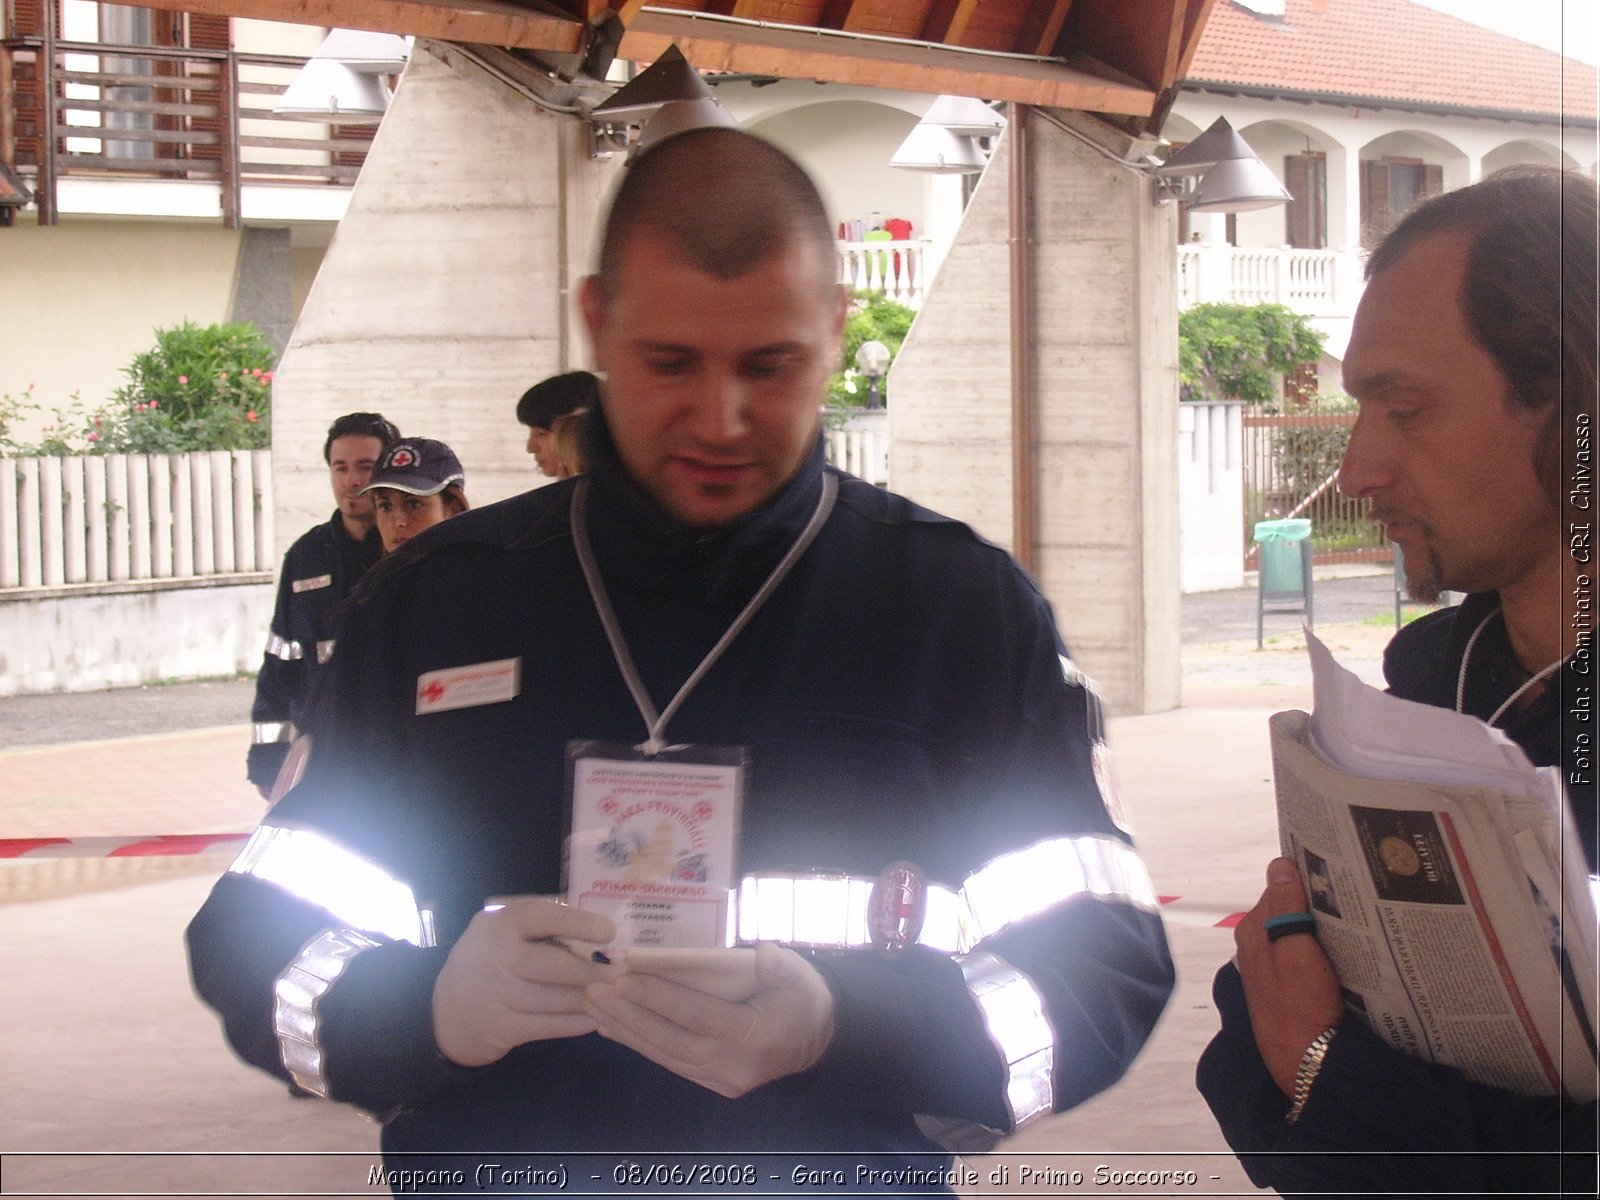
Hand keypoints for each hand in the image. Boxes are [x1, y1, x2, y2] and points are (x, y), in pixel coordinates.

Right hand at [432, 897, 617, 1067]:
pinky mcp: (503, 1028)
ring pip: (556, 999)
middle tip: (621, 973)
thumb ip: (541, 923)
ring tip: (616, 995)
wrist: (449, 1009)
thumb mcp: (503, 929)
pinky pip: (549, 1026)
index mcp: (500, 923)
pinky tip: (597, 1018)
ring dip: (591, 998)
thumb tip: (598, 923)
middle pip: (554, 966)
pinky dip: (577, 1023)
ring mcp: (497, 995)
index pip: (544, 917)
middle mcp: (496, 957)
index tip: (610, 932)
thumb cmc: (492, 958)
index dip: (579, 923)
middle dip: (592, 971)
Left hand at [585, 941, 834, 1097]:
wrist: (818, 1044)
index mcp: (752, 1036)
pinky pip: (668, 1062)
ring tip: (592, 1006)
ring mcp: (718, 1079)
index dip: (658, 997)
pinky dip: (638, 1044)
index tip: (623, 977)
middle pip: (669, 1039)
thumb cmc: (803, 1000)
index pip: (696, 1015)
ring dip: (625, 1030)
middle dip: (627, 1014)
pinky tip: (612, 1029)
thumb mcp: (798, 975)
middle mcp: (730, 1065)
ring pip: (662, 1054)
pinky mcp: (710, 1082)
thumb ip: (778, 964)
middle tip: (593, 989)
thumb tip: (762, 953)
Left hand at [1234, 857, 1343, 1095]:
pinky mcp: (1292, 989)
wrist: (1311, 1065)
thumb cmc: (1301, 1008)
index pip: (1279, 889)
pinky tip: (1350, 951)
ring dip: (1325, 928)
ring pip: (1302, 934)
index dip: (1305, 879)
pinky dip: (1326, 950)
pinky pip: (1310, 958)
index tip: (1338, 872)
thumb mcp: (1295, 953)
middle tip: (1357, 897)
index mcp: (1253, 931)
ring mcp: (1275, 969)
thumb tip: (1279, 864)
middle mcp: (1259, 947)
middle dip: (1317, 903)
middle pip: (1291, 911)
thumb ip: (1285, 908)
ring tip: (1360, 919)